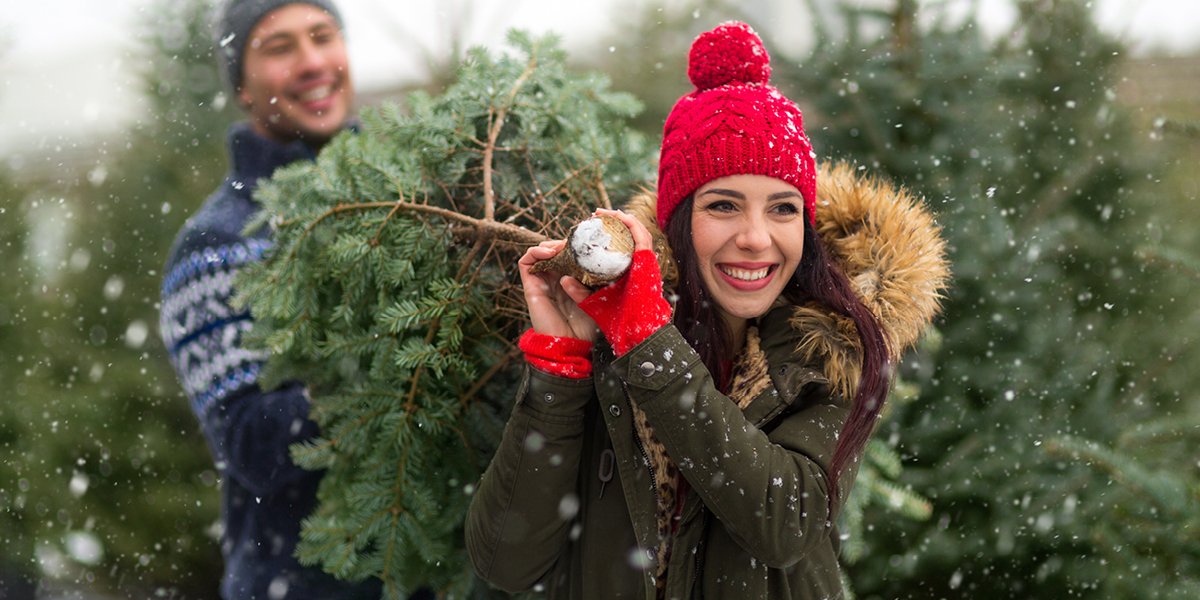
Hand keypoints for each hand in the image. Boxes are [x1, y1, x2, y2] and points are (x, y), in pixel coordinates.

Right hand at [519, 240, 597, 341]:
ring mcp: (542, 282)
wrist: (573, 345)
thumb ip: (592, 280)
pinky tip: (549, 253)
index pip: (569, 255)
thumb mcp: (597, 296)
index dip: (575, 245)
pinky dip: (535, 252)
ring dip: (550, 245)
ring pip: (540, 252)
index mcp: (571, 280)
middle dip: (564, 243)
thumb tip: (584, 263)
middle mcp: (555, 279)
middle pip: (554, 250)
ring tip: (562, 248)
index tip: (587, 242)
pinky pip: (526, 262)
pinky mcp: (532, 287)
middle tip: (575, 244)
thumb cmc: (589, 326)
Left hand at [578, 209, 671, 355]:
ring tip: (604, 213)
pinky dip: (631, 224)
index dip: (609, 233)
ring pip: (637, 232)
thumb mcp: (593, 302)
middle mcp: (641, 267)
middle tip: (596, 215)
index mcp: (629, 274)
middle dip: (614, 222)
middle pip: (630, 236)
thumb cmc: (616, 323)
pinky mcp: (648, 262)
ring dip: (621, 219)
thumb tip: (565, 278)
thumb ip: (580, 291)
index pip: (622, 247)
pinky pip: (641, 236)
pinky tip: (618, 216)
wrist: (633, 334)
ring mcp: (647, 264)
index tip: (591, 226)